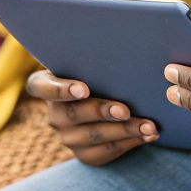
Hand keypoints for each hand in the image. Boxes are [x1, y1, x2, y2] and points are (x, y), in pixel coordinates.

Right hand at [25, 69, 156, 165]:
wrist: (106, 102)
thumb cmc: (99, 74)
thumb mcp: (90, 64)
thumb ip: (94, 57)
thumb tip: (121, 36)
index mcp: (46, 86)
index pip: (41, 87)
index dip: (60, 89)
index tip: (84, 89)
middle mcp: (54, 115)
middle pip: (73, 114)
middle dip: (102, 112)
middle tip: (125, 110)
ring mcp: (68, 137)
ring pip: (95, 136)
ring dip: (124, 131)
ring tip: (149, 126)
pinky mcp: (85, 154)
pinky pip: (107, 151)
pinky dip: (130, 142)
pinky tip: (149, 135)